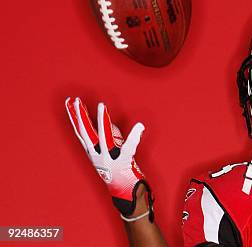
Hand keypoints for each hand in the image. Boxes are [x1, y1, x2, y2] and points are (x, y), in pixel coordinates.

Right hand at [65, 97, 152, 220]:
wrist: (125, 193)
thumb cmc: (118, 171)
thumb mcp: (110, 153)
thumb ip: (112, 137)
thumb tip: (113, 124)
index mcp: (93, 153)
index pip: (82, 132)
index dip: (75, 117)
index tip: (70, 102)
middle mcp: (98, 155)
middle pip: (87, 132)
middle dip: (81, 116)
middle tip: (76, 100)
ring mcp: (109, 158)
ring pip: (104, 136)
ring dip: (103, 120)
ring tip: (101, 105)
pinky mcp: (123, 162)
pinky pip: (129, 147)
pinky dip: (135, 136)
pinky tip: (139, 126)